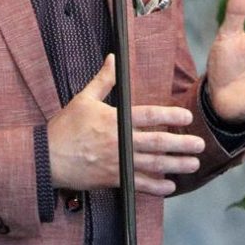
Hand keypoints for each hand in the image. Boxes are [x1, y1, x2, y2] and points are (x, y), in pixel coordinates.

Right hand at [47, 54, 205, 195]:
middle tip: (200, 145)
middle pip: (156, 143)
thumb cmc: (64, 127)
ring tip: (193, 165)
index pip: (148, 117)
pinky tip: (169, 186)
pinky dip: (154, 186)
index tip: (187, 118)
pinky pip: (137, 184)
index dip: (169, 117)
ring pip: (151, 165)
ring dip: (174, 165)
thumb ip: (103, 80)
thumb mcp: (83, 99)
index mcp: (114, 120)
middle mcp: (119, 142)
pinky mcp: (111, 179)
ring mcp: (116, 163)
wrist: (45, 158)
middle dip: (180, 144)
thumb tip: (113, 58)